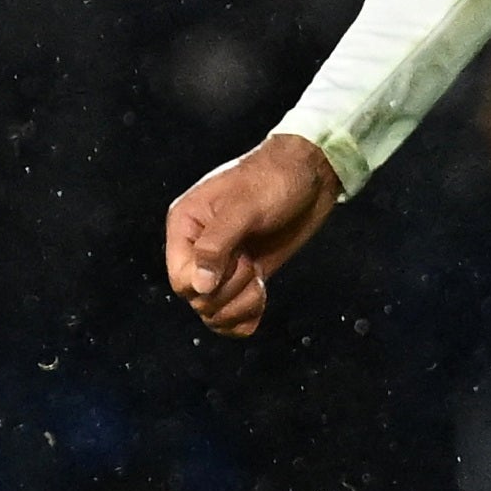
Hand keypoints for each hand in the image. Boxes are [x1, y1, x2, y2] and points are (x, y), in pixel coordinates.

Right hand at [164, 133, 343, 335]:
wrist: (310, 174)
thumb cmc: (274, 179)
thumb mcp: (244, 207)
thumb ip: (217, 245)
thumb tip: (199, 286)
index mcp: (186, 226)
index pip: (180, 279)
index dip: (207, 285)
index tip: (237, 264)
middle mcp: (197, 247)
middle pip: (197, 299)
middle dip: (228, 293)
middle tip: (251, 266)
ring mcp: (222, 264)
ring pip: (214, 311)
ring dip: (239, 307)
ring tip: (259, 281)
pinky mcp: (245, 275)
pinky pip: (233, 314)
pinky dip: (246, 316)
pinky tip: (262, 300)